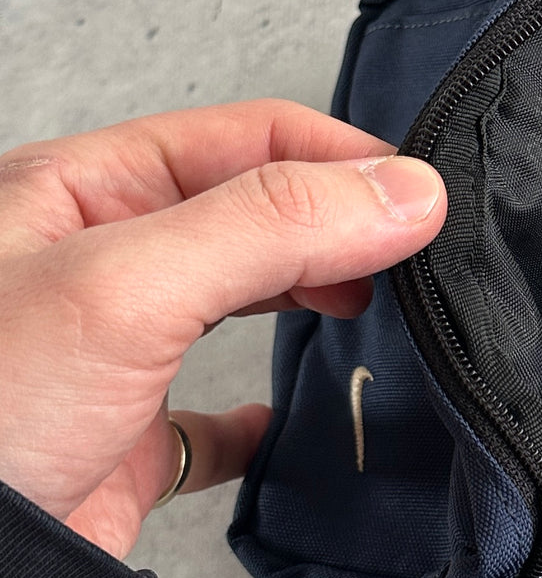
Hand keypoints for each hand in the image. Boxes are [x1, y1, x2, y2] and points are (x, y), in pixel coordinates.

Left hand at [0, 99, 445, 561]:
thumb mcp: (130, 287)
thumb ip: (270, 227)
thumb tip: (403, 191)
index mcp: (84, 190)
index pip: (246, 139)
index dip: (341, 158)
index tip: (421, 196)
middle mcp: (99, 260)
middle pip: (252, 211)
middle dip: (337, 223)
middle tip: (411, 255)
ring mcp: (112, 350)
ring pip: (237, 297)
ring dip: (309, 295)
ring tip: (369, 307)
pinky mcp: (122, 438)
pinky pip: (205, 415)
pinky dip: (255, 414)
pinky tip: (278, 417)